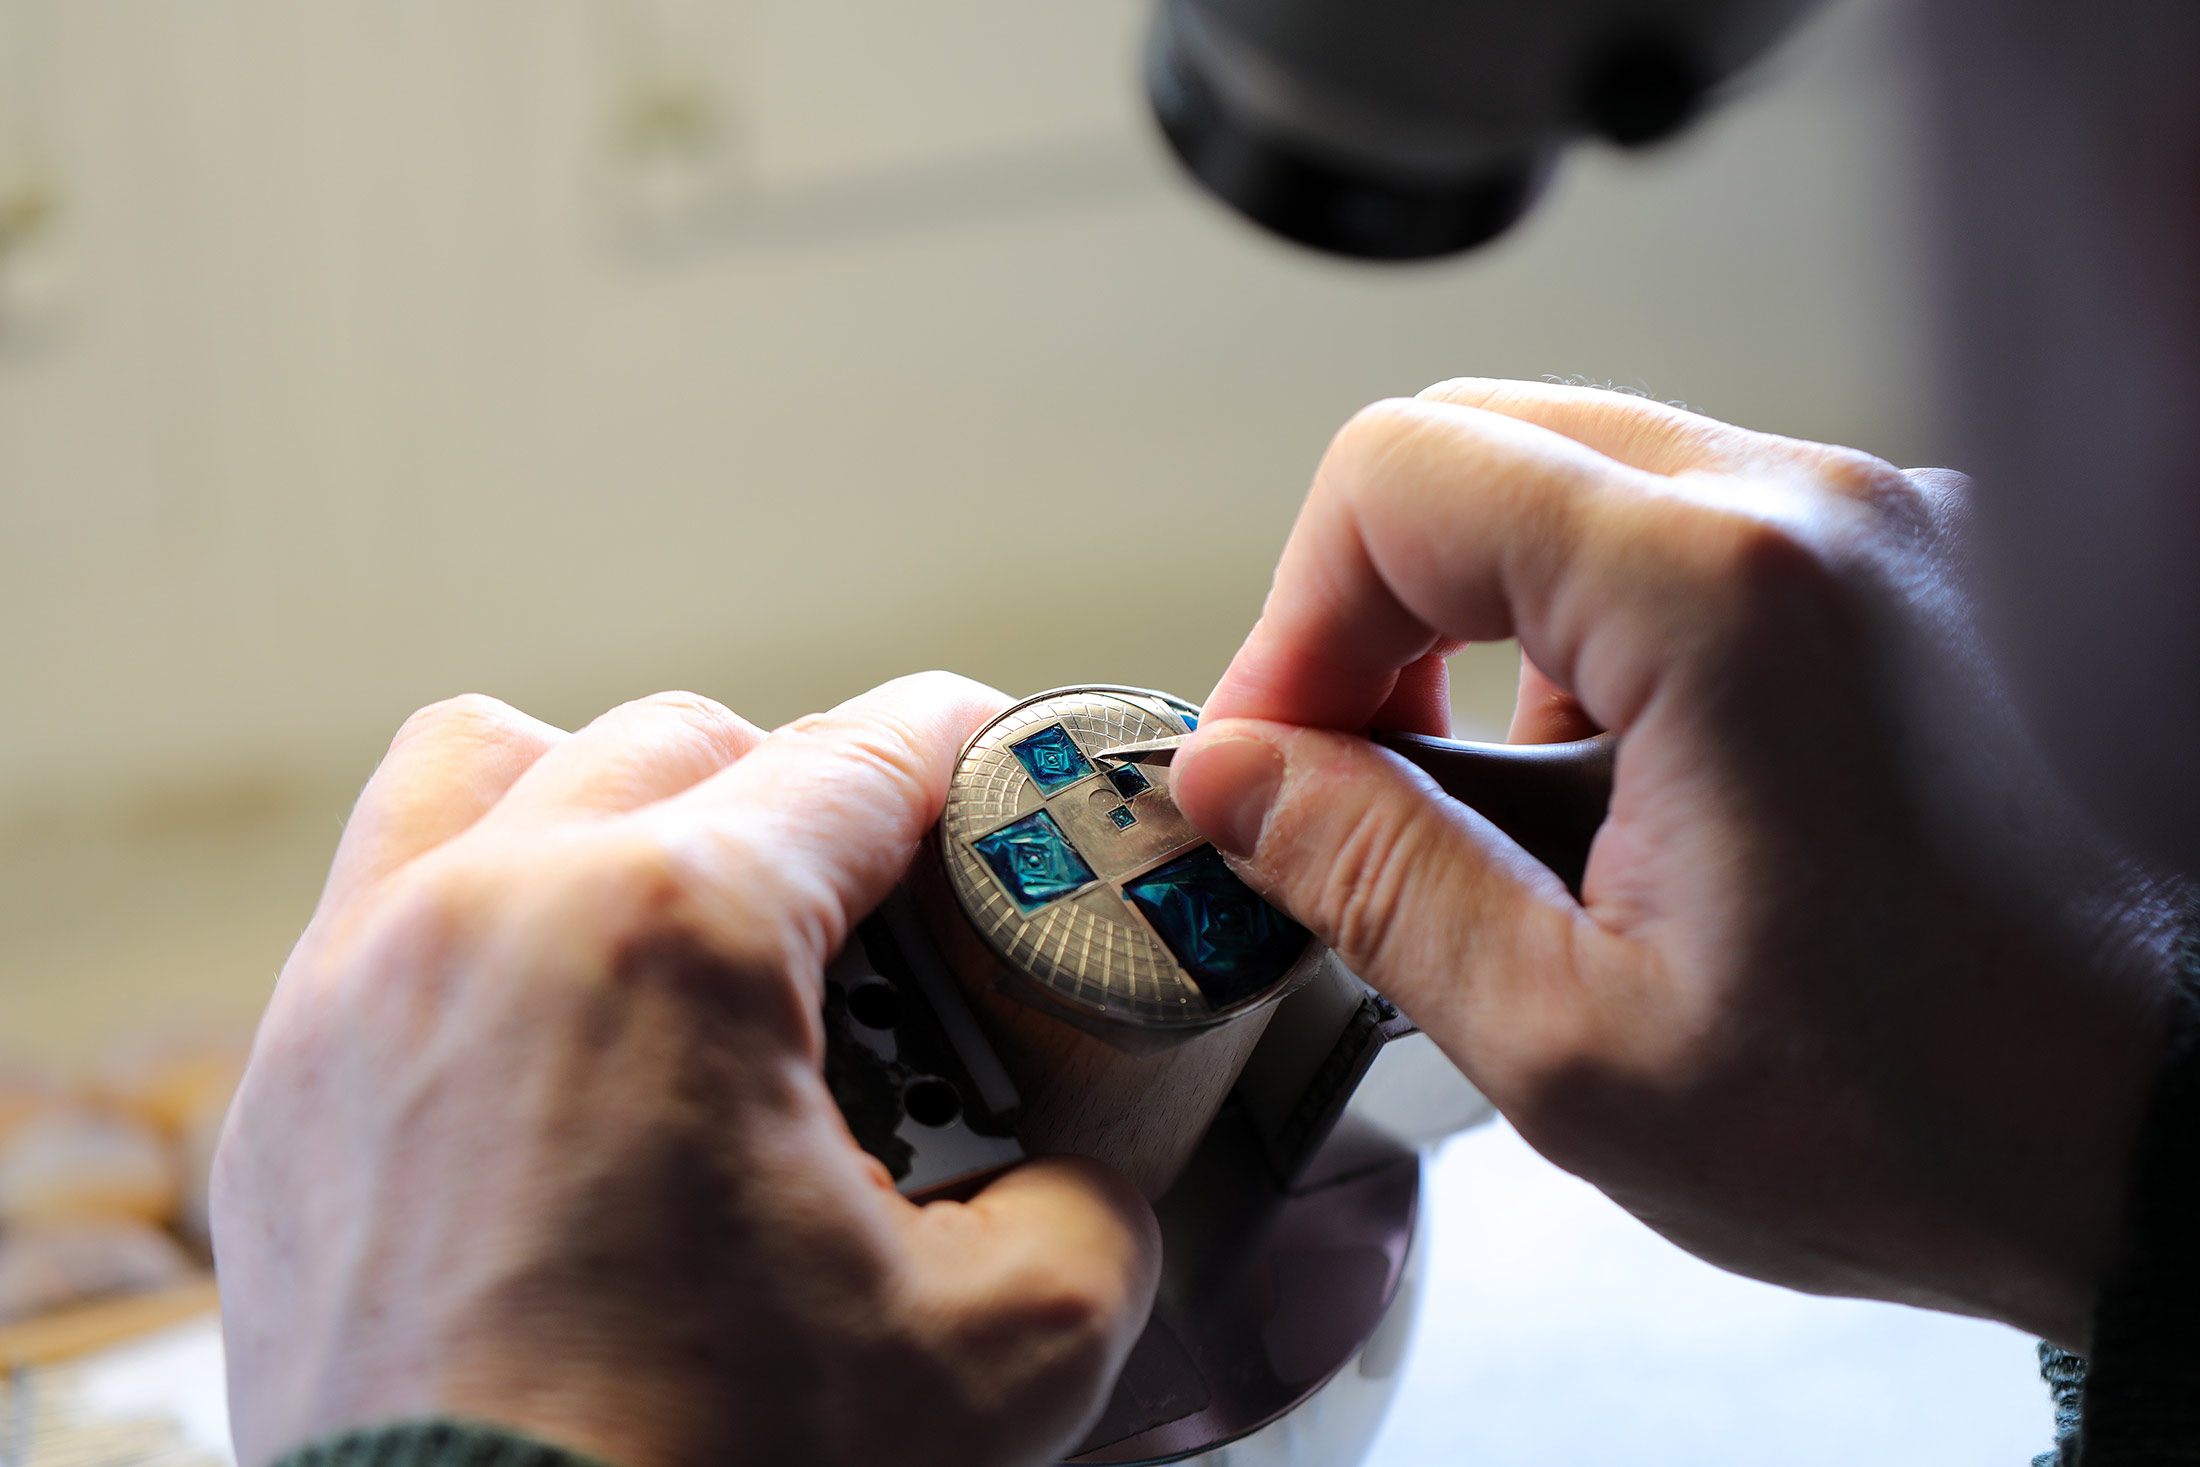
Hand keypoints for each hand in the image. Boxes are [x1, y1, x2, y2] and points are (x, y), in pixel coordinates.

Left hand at [213, 676, 1158, 1466]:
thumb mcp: (1001, 1361)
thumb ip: (1089, 1219)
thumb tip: (1077, 1184)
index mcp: (673, 936)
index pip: (861, 757)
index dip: (969, 749)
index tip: (1009, 772)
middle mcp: (492, 913)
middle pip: (690, 741)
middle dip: (807, 802)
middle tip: (880, 926)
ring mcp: (360, 990)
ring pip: (496, 764)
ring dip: (611, 802)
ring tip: (684, 920)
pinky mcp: (287, 1089)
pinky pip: (387, 897)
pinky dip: (489, 905)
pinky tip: (560, 1030)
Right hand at [1172, 379, 2178, 1347]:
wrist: (2154, 1135)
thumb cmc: (1928, 1114)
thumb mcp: (1580, 1042)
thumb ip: (1375, 879)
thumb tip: (1241, 779)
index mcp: (1724, 601)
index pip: (1399, 481)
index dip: (1291, 624)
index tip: (1276, 760)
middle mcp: (1813, 516)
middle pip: (1480, 446)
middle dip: (1374, 608)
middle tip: (1353, 769)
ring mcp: (1876, 528)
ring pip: (1577, 482)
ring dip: (1488, 626)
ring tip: (1512, 813)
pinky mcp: (1907, 570)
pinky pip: (1687, 535)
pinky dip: (1601, 636)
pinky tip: (1627, 793)